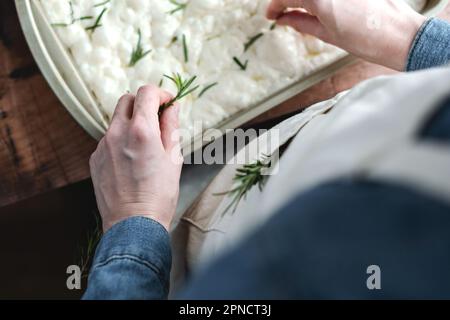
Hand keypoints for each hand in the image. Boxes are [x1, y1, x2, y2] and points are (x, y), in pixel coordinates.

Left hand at [90, 85, 182, 232]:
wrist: (133, 224)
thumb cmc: (159, 194)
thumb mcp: (174, 158)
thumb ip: (172, 127)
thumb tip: (173, 108)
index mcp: (141, 130)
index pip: (147, 93)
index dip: (161, 94)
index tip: (168, 103)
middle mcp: (117, 132)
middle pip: (127, 100)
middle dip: (143, 103)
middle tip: (157, 117)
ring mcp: (102, 145)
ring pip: (116, 121)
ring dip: (131, 123)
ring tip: (144, 145)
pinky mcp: (95, 158)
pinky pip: (108, 139)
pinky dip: (120, 141)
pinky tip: (130, 161)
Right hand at [267, 0, 426, 69]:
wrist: (398, 35)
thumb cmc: (366, 39)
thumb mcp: (327, 34)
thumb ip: (301, 22)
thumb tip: (283, 19)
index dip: (274, 6)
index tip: (270, 15)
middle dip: (287, 1)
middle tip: (282, 12)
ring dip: (303, 0)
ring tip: (300, 11)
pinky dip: (318, 0)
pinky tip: (318, 7)